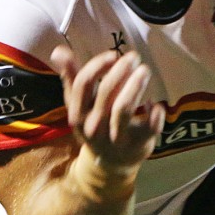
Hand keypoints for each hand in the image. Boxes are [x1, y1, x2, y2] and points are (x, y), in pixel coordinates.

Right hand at [50, 46, 164, 174]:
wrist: (111, 163)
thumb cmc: (96, 125)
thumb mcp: (80, 105)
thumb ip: (71, 78)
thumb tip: (58, 51)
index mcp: (78, 115)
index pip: (83, 85)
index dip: (97, 66)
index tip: (112, 55)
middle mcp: (94, 127)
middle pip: (105, 93)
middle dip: (120, 71)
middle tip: (133, 57)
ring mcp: (116, 138)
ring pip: (123, 109)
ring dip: (135, 85)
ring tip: (144, 70)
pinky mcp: (137, 144)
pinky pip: (149, 128)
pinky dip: (155, 113)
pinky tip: (156, 103)